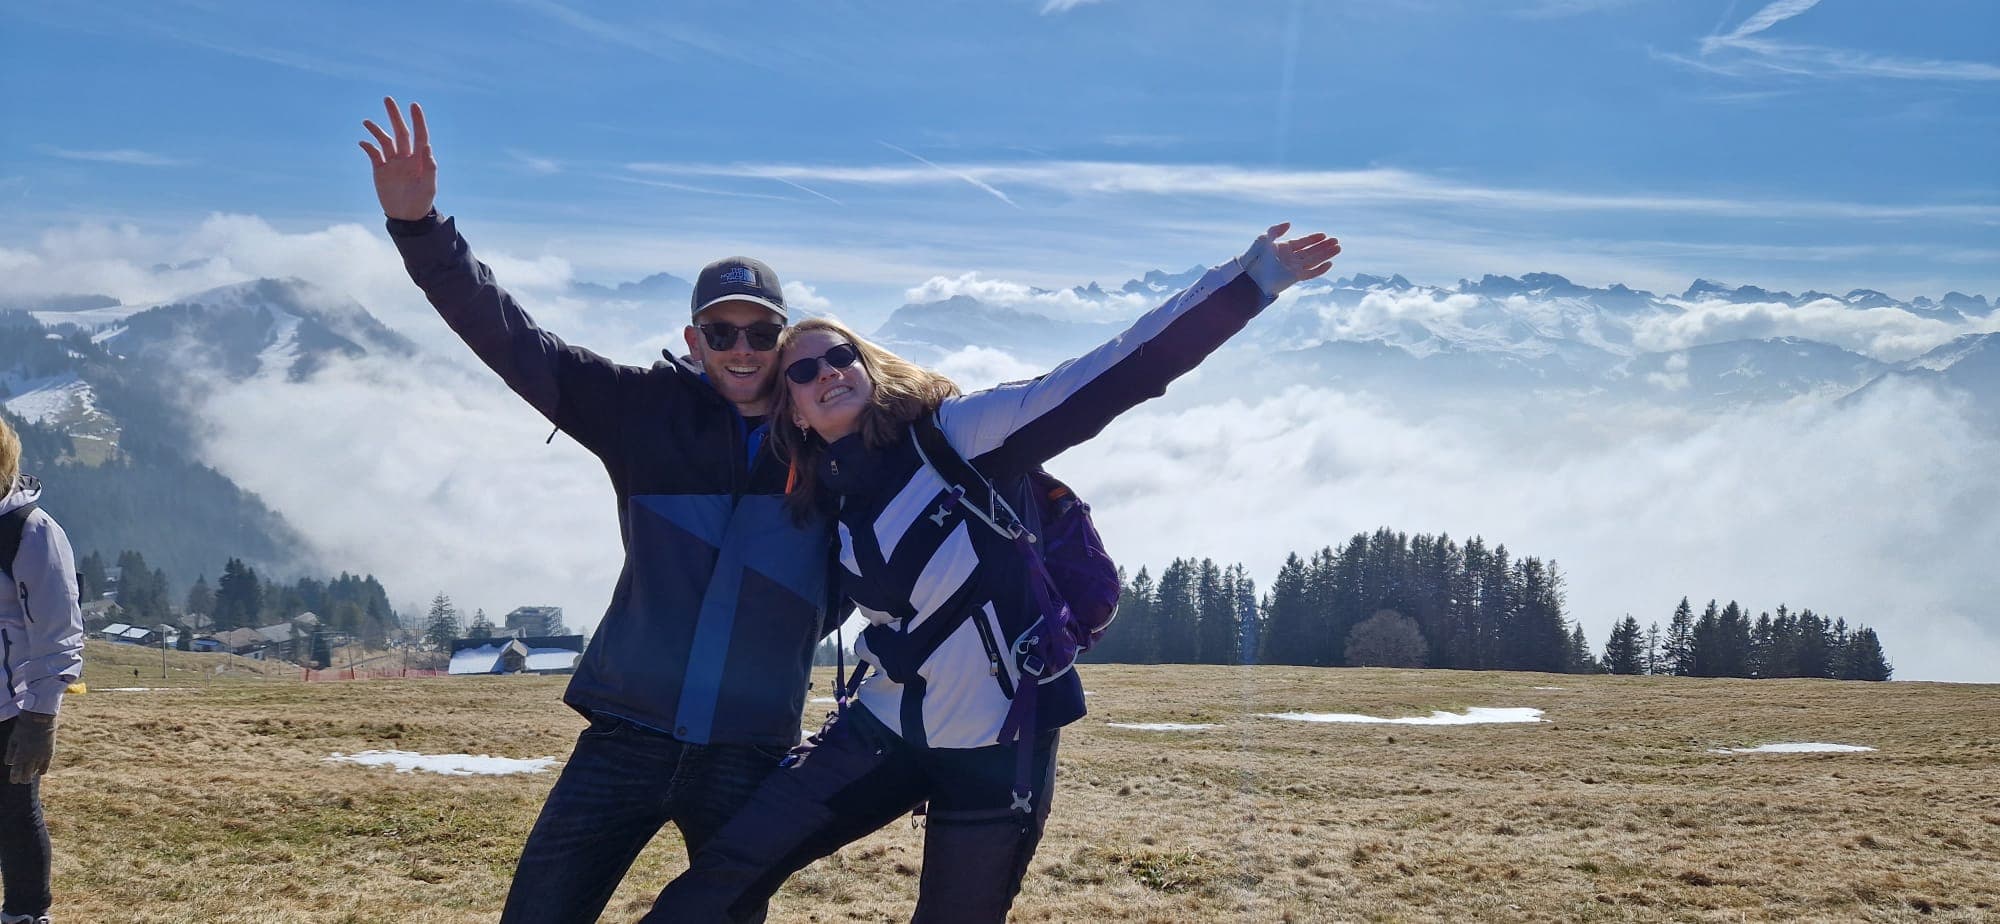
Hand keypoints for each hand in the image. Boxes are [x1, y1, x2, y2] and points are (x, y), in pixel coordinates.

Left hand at [6, 711, 55, 782]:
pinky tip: (39, 772)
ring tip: (29, 775)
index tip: (13, 780)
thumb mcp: (13, 739)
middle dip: (23, 779)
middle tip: (21, 780)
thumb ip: (10, 753)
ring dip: (31, 774)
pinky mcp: (49, 752)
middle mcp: (31, 758)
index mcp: (21, 755)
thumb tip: (9, 763)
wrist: (40, 719)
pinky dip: (42, 770)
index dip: (14, 778)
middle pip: (27, 775)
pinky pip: (46, 766)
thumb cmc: (23, 728)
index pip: (17, 773)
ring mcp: (41, 755)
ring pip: (36, 771)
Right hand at [358, 97, 436, 220]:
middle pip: (400, 132)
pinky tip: (362, 142)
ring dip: (376, 130)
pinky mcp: (380, 170)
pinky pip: (373, 154)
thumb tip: (427, 147)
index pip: (419, 135)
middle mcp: (406, 157)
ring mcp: (392, 163)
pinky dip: (368, 146)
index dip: (418, 120)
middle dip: (394, 116)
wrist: (406, 217)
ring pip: (384, 141)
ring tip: (367, 121)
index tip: (414, 105)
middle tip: (388, 99)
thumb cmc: (421, 202)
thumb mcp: (429, 187)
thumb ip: (430, 167)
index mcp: (420, 159)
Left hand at [1241, 221, 1341, 295]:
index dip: (1313, 239)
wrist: (1250, 275)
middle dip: (1324, 246)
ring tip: (1338, 248)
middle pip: (1311, 251)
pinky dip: (1320, 270)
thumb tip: (1290, 223)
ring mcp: (1293, 268)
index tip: (1324, 235)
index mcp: (1284, 248)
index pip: (1303, 242)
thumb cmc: (1254, 257)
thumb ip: (1276, 230)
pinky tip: (1329, 264)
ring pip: (1313, 260)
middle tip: (1336, 241)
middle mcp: (1291, 258)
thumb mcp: (1264, 239)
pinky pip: (1310, 273)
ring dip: (1326, 255)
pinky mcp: (1294, 277)